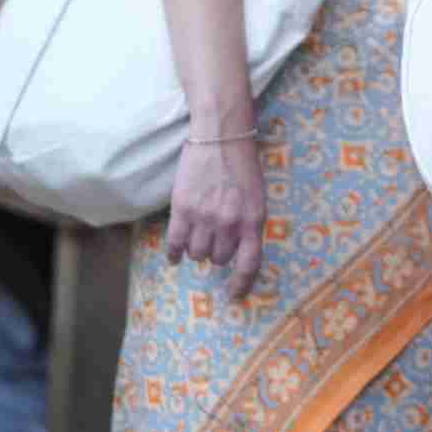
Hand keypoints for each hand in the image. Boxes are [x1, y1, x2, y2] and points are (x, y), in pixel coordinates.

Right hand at [166, 134, 267, 299]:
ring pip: (197, 254)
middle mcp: (230, 223)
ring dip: (197, 249)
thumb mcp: (257, 196)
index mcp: (254, 220)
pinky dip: (174, 254)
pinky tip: (175, 256)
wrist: (222, 136)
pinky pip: (176, 244)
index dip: (242, 284)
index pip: (250, 263)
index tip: (235, 295)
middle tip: (215, 237)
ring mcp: (205, 218)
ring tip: (198, 235)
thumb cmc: (243, 164)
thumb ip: (249, 223)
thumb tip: (239, 249)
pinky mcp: (183, 210)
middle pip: (219, 258)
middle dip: (217, 252)